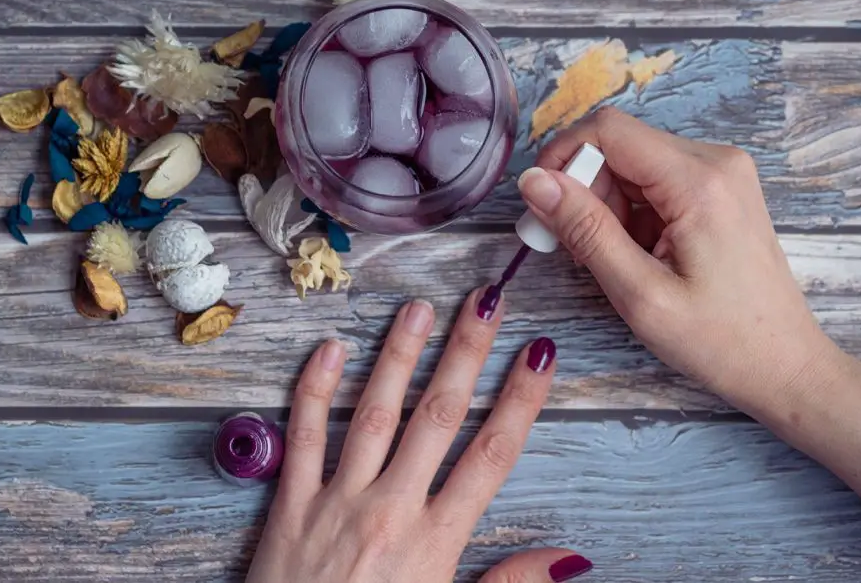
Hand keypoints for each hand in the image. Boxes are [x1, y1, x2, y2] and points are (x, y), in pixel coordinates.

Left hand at [246, 292, 592, 582]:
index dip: (520, 402)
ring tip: (419, 309)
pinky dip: (314, 390)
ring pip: (375, 414)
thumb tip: (570, 558)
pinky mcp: (291, 506)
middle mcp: (390, 510)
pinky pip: (303, 437)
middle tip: (486, 303)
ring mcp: (336, 502)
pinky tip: (331, 348)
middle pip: (439, 418)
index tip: (539, 355)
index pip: (491, 457)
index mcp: (436, 543)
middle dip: (466, 355)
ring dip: (400, 357)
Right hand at [519, 107, 828, 399]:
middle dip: (583, 189)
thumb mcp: (638, 292)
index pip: (608, 129)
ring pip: (632, 164)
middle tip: (575, 248)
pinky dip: (629, 213)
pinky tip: (634, 255)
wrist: (783, 365)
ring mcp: (721, 174)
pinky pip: (654, 182)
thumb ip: (584, 229)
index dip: (562, 157)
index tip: (542, 205)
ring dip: (605, 205)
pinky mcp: (719, 190)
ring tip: (608, 259)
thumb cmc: (719, 340)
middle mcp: (715, 162)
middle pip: (619, 145)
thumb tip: (533, 180)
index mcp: (699, 180)